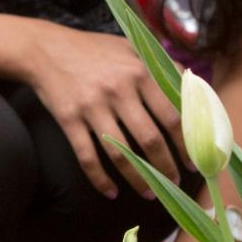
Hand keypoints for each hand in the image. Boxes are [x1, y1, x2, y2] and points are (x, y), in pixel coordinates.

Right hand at [20, 22, 181, 198]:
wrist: (45, 49)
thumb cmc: (94, 50)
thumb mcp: (131, 48)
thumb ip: (162, 67)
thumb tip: (195, 89)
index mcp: (140, 72)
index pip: (173, 115)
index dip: (187, 143)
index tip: (193, 160)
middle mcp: (119, 90)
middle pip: (151, 139)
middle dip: (167, 167)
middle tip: (174, 182)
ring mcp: (92, 106)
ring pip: (121, 153)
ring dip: (138, 179)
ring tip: (149, 193)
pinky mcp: (69, 119)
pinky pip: (87, 157)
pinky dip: (100, 179)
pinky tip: (111, 192)